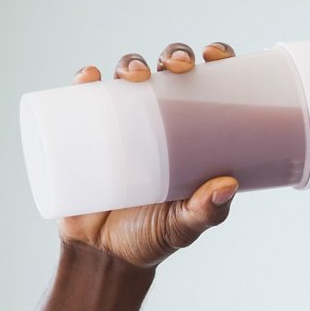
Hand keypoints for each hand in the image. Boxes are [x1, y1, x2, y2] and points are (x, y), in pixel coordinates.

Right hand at [60, 42, 239, 267]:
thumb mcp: (184, 226)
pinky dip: (82, 81)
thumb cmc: (153, 236)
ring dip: (130, 62)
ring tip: (134, 75)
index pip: (208, 83)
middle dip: (174, 54)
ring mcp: (120, 123)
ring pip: (125, 76)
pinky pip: (81, 98)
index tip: (216, 55)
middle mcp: (158, 119)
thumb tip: (228, 185)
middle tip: (178, 68)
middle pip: (167, 70)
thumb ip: (206, 212)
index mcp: (192, 130)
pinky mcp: (85, 133)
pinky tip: (88, 77)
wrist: (105, 256)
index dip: (214, 58)